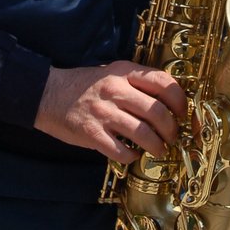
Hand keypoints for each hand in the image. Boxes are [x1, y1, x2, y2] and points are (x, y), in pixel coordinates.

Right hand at [34, 62, 186, 162]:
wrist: (47, 93)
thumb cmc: (84, 85)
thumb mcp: (112, 72)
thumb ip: (137, 83)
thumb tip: (168, 103)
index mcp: (124, 72)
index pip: (164, 83)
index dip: (180, 101)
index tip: (182, 113)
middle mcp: (116, 90)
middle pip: (158, 112)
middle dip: (171, 129)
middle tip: (171, 136)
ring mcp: (103, 112)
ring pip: (144, 134)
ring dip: (157, 146)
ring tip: (157, 150)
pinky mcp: (91, 133)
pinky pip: (121, 151)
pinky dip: (132, 157)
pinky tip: (132, 155)